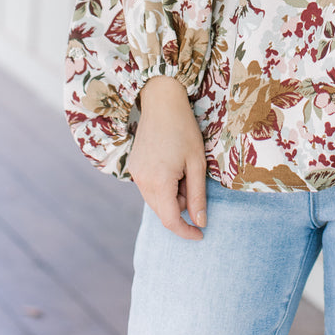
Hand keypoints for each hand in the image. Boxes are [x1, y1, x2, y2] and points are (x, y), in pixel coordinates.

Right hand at [128, 75, 207, 240]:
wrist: (161, 101)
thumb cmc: (184, 129)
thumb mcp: (197, 163)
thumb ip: (197, 195)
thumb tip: (200, 222)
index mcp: (159, 182)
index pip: (171, 220)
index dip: (186, 231)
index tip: (201, 234)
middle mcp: (142, 181)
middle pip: (163, 210)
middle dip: (181, 204)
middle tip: (193, 179)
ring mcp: (135, 174)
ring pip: (156, 200)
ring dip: (172, 194)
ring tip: (183, 167)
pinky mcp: (134, 166)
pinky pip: (149, 187)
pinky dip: (163, 185)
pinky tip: (172, 163)